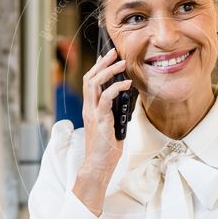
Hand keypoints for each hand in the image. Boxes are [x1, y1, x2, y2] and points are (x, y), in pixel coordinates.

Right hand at [74, 48, 131, 208]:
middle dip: (102, 63)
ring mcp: (93, 113)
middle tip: (114, 52)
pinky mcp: (100, 120)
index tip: (107, 58)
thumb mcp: (112, 126)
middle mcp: (88, 109)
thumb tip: (129, 101)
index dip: (97, 68)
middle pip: (89, 78)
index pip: (89, 83)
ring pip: (94, 84)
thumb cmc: (106, 150)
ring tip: (121, 63)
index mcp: (90, 109)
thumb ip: (116, 113)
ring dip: (108, 71)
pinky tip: (126, 84)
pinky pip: (105, 98)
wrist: (97, 165)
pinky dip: (116, 88)